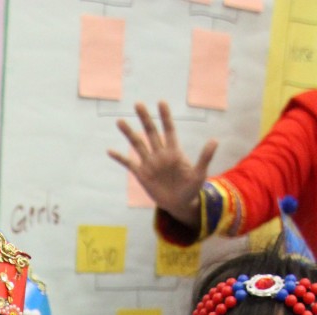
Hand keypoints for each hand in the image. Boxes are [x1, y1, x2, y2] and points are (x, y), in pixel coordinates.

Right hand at [108, 101, 216, 228]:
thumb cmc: (192, 188)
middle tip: (138, 104)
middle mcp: (160, 154)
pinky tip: (110, 150)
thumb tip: (214, 140)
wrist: (179, 204)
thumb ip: (205, 157)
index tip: (161, 102)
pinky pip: (129, 163)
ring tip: (120, 121)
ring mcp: (150, 163)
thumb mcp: (200, 174)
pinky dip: (120, 158)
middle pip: (151, 132)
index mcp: (174, 152)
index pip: (169, 130)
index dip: (165, 116)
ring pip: (138, 144)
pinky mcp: (142, 174)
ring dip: (129, 133)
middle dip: (145, 118)